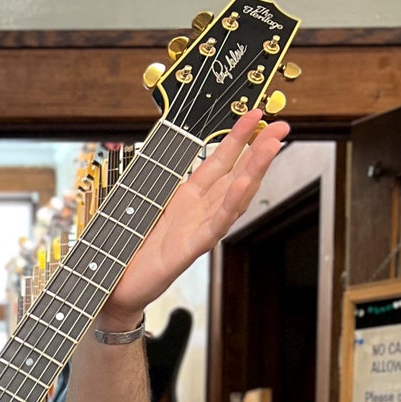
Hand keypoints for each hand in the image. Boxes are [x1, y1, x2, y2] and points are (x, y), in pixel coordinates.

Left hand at [96, 110, 289, 330]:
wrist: (119, 287)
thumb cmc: (135, 249)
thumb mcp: (152, 206)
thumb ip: (170, 186)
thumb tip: (177, 157)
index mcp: (189, 198)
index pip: (219, 161)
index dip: (237, 137)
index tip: (255, 114)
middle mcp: (200, 211)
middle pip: (236, 175)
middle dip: (259, 149)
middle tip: (281, 125)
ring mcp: (199, 229)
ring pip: (233, 196)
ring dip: (254, 170)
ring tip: (271, 146)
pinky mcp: (191, 249)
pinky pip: (216, 224)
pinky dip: (231, 204)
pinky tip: (245, 185)